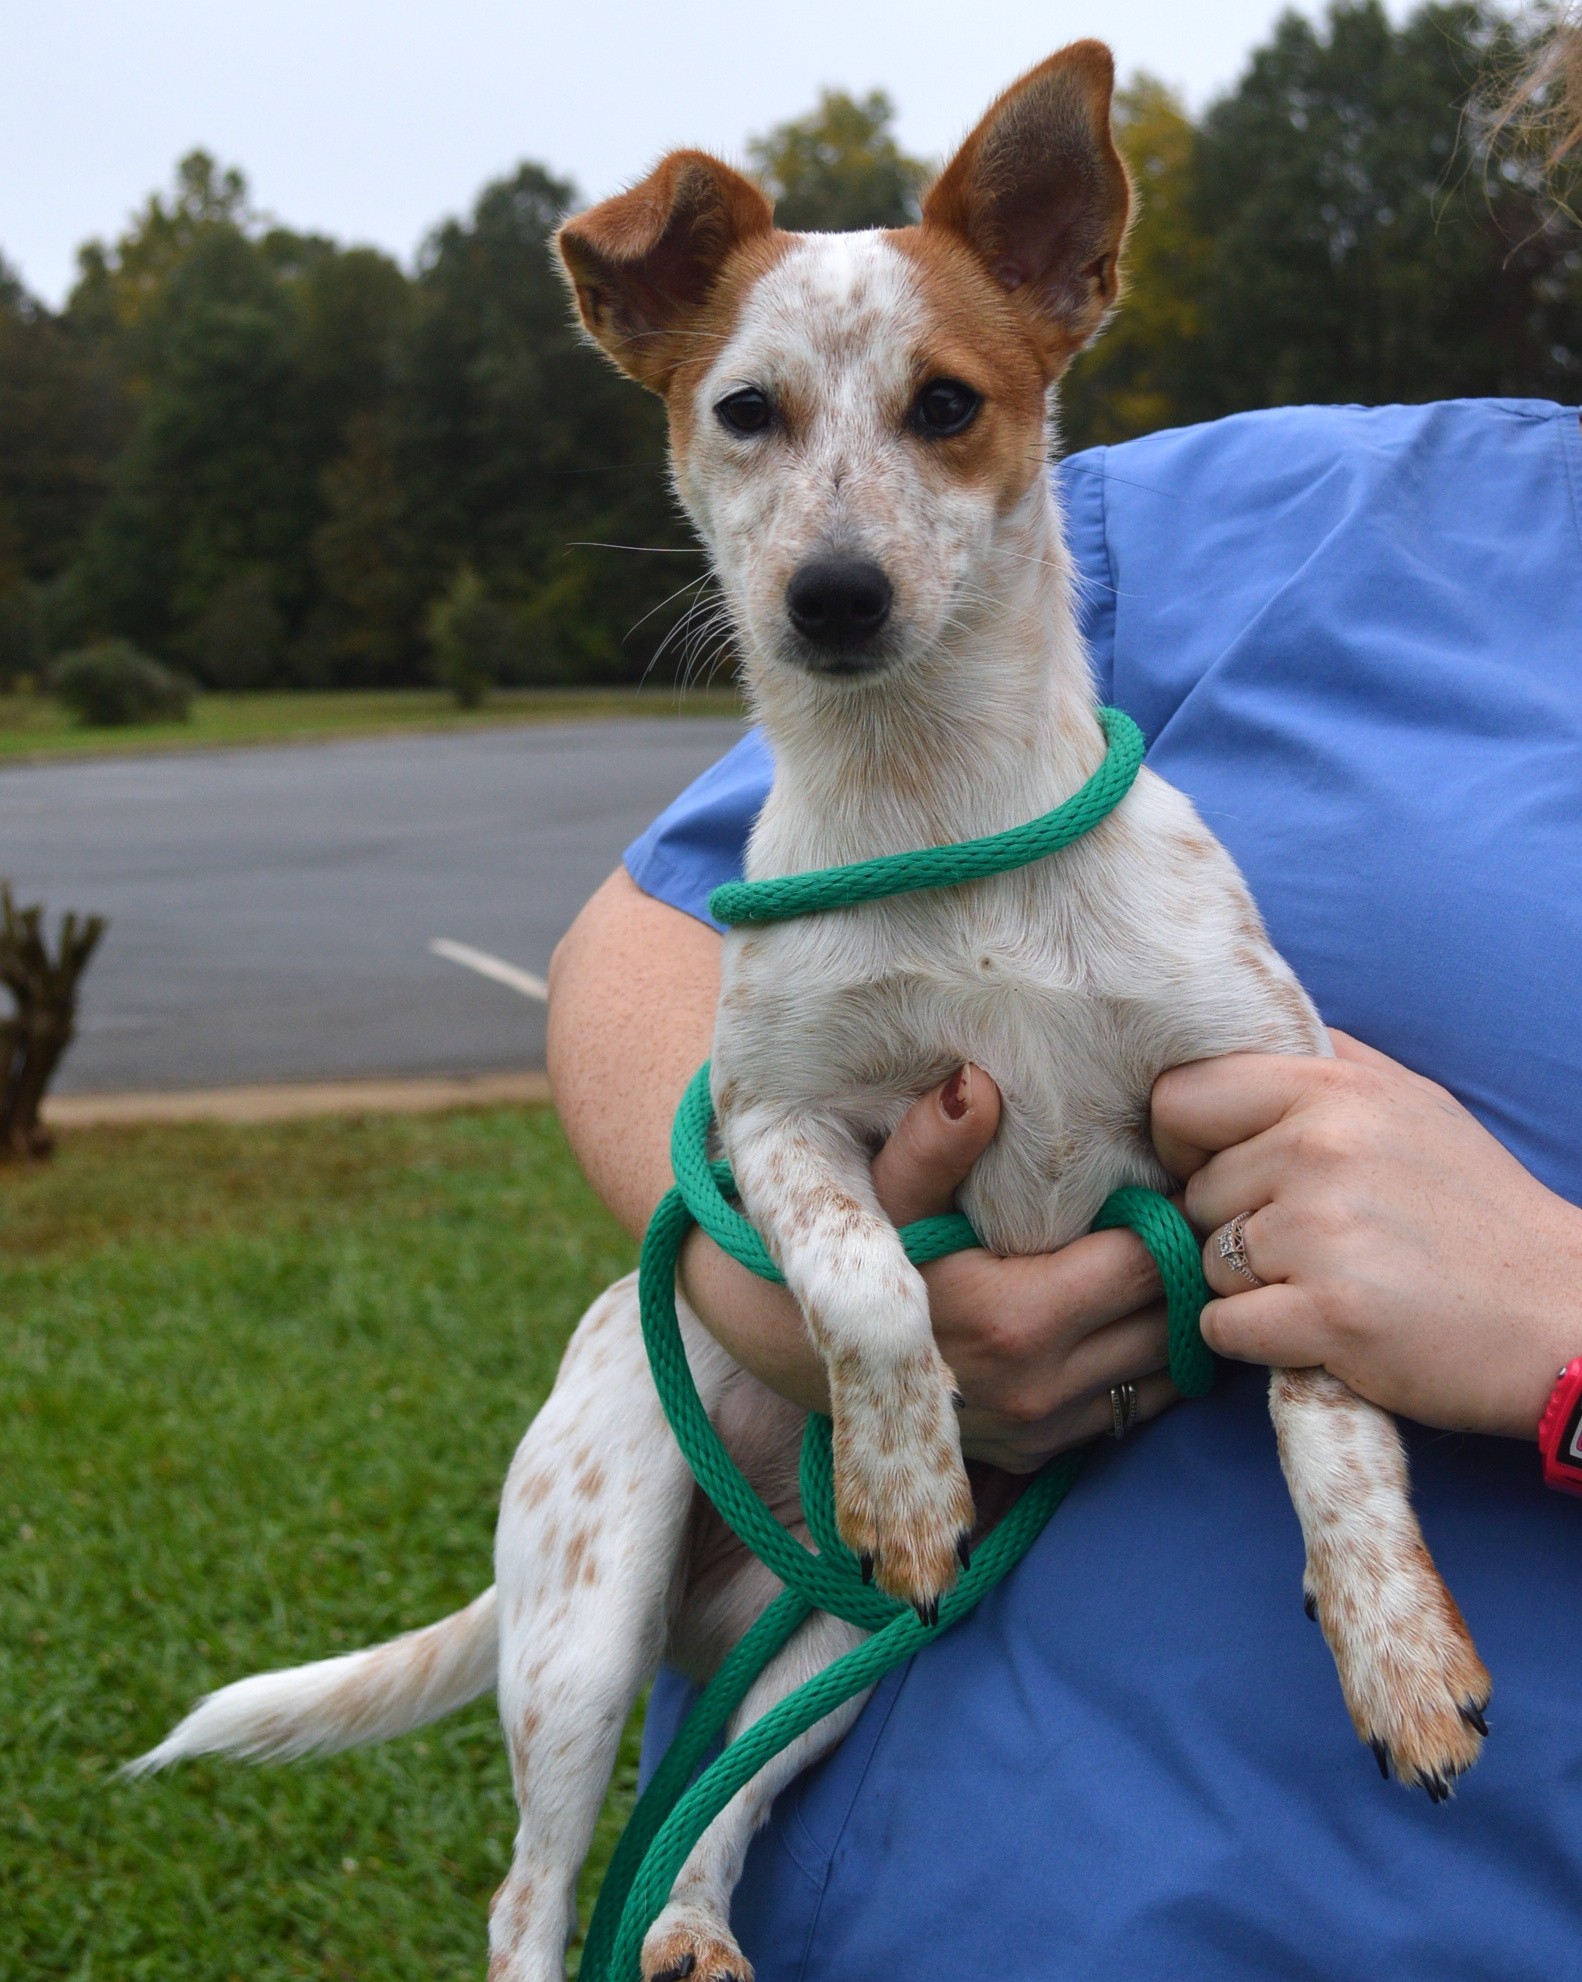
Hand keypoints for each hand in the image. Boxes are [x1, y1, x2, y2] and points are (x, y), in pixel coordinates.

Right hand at [681, 1066, 1177, 1471]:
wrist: (808, 1348)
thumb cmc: (861, 1248)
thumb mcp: (887, 1190)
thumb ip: (935, 1142)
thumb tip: (975, 1083)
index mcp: (1016, 1320)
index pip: (1146, 1262)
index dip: (1162, 1215)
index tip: (1157, 1181)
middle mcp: (1040, 1389)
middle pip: (1168, 1318)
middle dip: (1175, 1267)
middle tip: (1167, 1215)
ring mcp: (1045, 1430)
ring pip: (1164, 1370)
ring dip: (1166, 1318)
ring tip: (1147, 1262)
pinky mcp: (1044, 1455)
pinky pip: (1134, 1408)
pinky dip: (1141, 1364)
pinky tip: (1117, 1315)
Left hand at [1151, 1032, 1581, 1439]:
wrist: (1563, 1314)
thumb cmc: (1478, 1210)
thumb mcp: (1412, 1102)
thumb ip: (1326, 1065)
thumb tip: (1241, 1039)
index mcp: (1333, 1090)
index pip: (1181, 1098)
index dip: (1183, 1142)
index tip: (1221, 1169)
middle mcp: (1320, 1150)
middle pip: (1194, 1193)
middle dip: (1230, 1225)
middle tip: (1307, 1244)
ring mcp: (1322, 1233)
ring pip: (1206, 1262)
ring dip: (1248, 1286)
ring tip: (1326, 1282)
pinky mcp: (1328, 1315)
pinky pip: (1221, 1326)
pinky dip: (1253, 1339)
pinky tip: (1314, 1330)